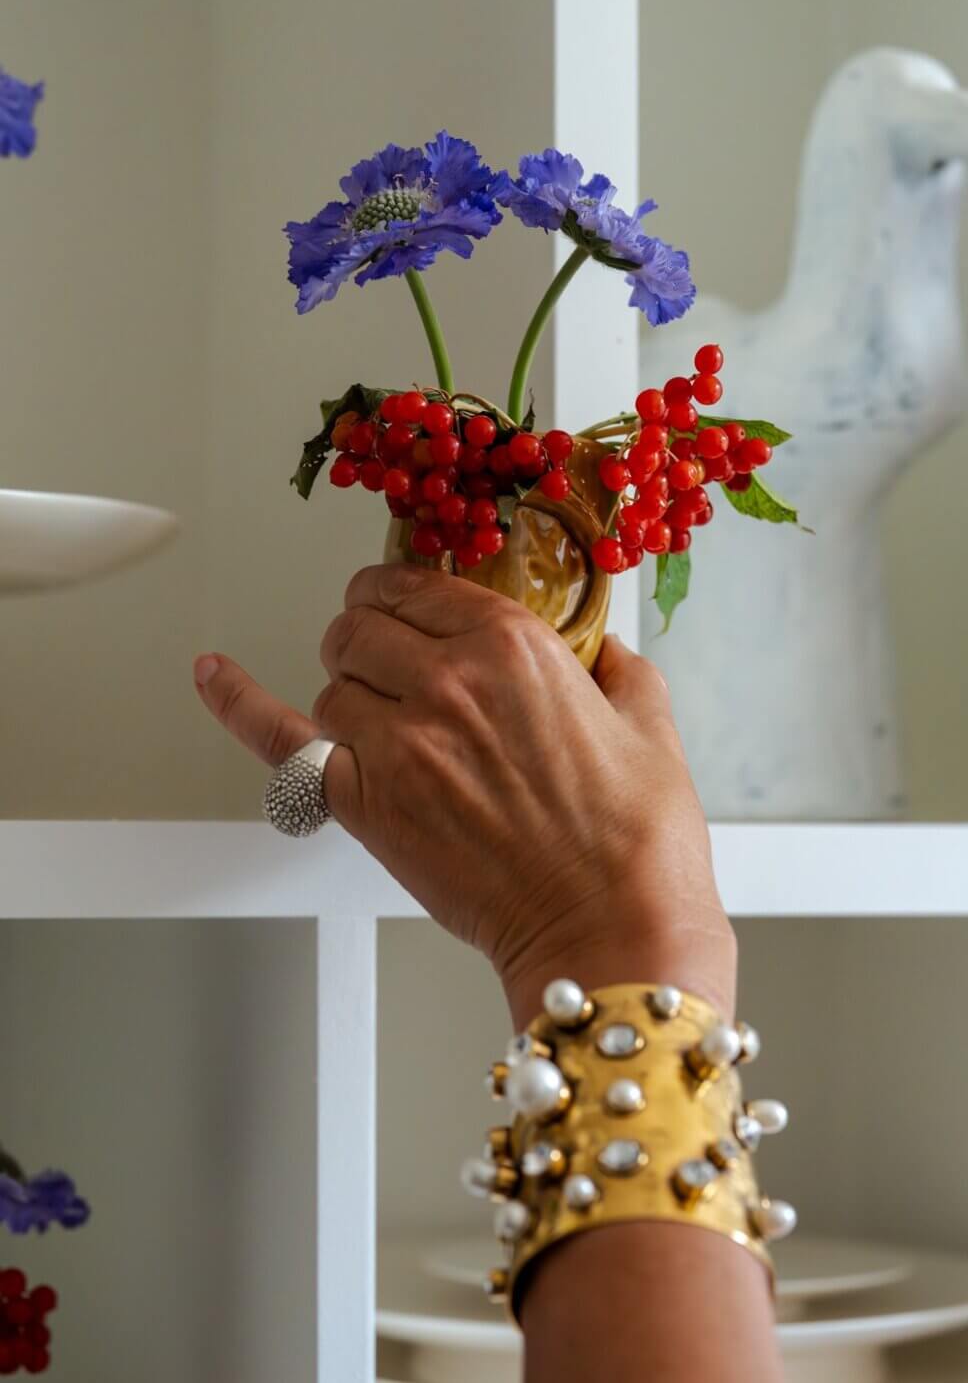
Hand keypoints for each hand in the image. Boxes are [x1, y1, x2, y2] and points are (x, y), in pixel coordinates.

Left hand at [193, 564, 734, 1025]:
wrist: (611, 931)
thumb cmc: (637, 845)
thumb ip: (620, 673)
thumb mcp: (652, 730)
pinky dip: (238, 704)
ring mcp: (399, 742)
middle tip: (389, 661)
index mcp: (513, 644)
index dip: (404, 596)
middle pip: (361, 629)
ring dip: (349, 695)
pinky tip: (213, 675)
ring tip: (382, 723)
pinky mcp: (367, 804)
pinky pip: (280, 740)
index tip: (401, 604)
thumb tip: (607, 655)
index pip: (419, 587)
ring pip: (330, 685)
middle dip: (371, 640)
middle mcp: (447, 680)